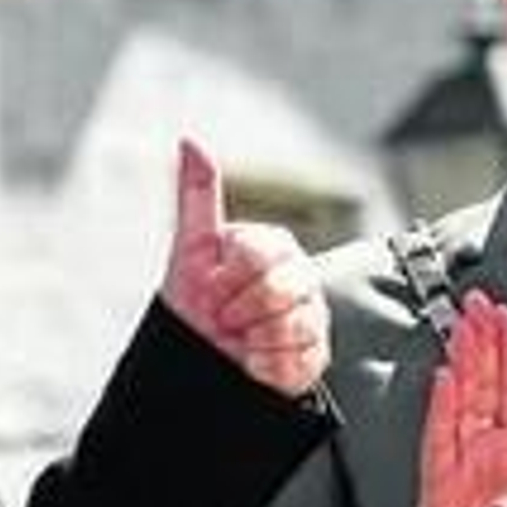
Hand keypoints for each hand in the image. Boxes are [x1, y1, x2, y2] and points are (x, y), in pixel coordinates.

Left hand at [160, 138, 329, 397]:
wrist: (197, 356)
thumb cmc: (194, 299)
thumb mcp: (190, 246)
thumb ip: (198, 193)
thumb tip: (191, 140)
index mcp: (274, 245)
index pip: (261, 254)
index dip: (230, 277)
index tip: (211, 287)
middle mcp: (300, 276)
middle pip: (284, 290)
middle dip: (241, 309)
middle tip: (222, 317)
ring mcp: (312, 314)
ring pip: (297, 325)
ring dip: (254, 338)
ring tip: (238, 338)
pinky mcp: (316, 353)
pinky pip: (302, 360)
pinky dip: (267, 365)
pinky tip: (251, 360)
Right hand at [419, 291, 506, 506]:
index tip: (506, 318)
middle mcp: (490, 451)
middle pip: (484, 383)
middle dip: (482, 341)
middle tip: (480, 304)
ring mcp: (463, 462)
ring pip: (463, 398)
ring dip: (464, 360)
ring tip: (464, 325)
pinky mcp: (442, 480)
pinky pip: (441, 435)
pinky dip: (443, 406)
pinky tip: (445, 379)